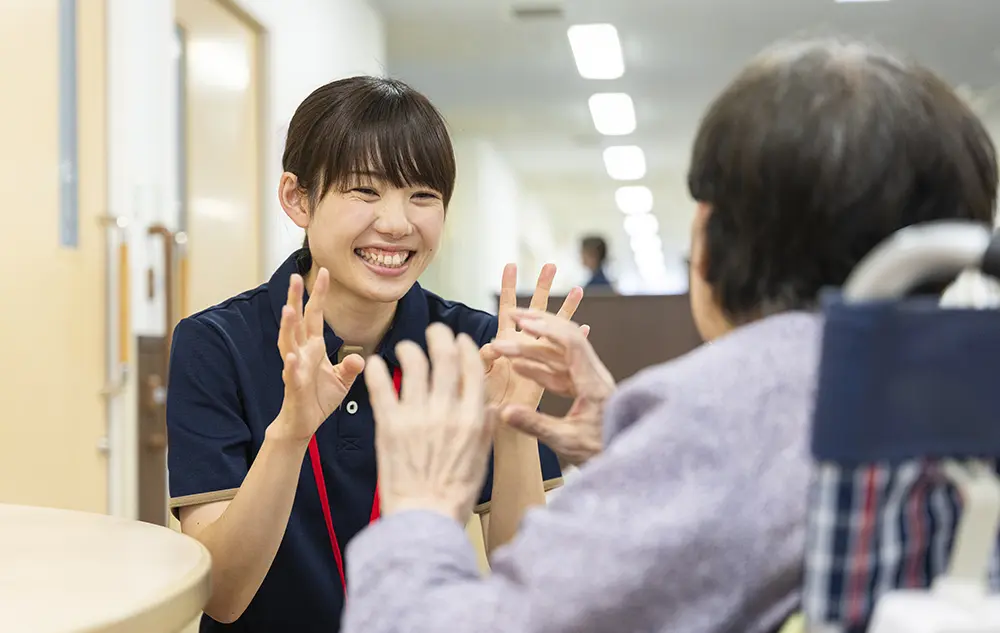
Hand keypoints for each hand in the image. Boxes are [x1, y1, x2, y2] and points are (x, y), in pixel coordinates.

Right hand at [272, 268, 364, 442]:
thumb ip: (350, 366)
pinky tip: (290, 356)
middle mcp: (302, 353)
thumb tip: (360, 357)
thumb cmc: (319, 398)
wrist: (304, 423)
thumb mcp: (342, 380)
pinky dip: (291, 365)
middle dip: (295, 299)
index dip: (318, 294)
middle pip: (297, 322)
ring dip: (287, 327)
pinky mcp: (294, 387)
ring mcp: (296, 368)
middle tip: (294, 277)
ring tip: (288, 310)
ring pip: (288, 343)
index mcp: (314, 347)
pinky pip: (291, 374)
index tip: (324, 272)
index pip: (315, 315)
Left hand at [365, 324, 495, 522]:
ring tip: (406, 348)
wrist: (424, 518)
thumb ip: (485, 427)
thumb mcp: (482, 458)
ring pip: (414, 364)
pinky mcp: (389, 425)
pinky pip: (381, 386)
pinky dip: (377, 369)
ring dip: (410, 349)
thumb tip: (491, 404)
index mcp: (472, 418)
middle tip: (435, 331)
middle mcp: (446, 411)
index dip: (466, 348)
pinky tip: (374, 363)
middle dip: (440, 337)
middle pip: (444, 357)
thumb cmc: (454, 494)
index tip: (460, 342)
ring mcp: (416, 416)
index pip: (472, 368)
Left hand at [480, 263, 583, 411]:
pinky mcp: (551, 386)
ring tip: (578, 290)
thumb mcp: (483, 390)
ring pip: (556, 335)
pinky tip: (587, 327)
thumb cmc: (484, 425)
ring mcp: (539, 370)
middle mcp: (525, 356)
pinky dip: (577, 342)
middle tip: (551, 265)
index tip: (510, 266)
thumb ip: (484, 368)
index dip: (510, 291)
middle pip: (538, 317)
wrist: (496, 450)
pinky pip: (567, 359)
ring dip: (565, 312)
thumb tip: (485, 347)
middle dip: (544, 291)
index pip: (510, 316)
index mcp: (507, 354)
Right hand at [490, 310, 614, 465]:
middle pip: (566, 339)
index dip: (547, 330)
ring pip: (559, 356)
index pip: (571, 344)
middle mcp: (594, 376)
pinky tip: (519, 366)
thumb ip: (535, 425)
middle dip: (538, 324)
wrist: (627, 462)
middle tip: (512, 315)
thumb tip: (504, 412)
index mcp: (594, 384)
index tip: (523, 323)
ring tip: (504, 347)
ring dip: (532, 349)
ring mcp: (590, 382)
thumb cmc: (602, 452)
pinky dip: (539, 368)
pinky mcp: (585, 391)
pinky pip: (559, 372)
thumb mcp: (567, 442)